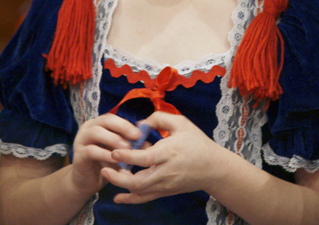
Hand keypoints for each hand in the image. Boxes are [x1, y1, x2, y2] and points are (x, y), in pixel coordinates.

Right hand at [70, 114, 141, 196]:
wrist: (86, 182)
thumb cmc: (105, 163)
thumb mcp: (119, 153)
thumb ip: (130, 146)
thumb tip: (148, 144)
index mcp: (98, 124)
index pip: (112, 118)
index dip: (126, 124)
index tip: (140, 133)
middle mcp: (88, 128)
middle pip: (105, 120)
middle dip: (122, 127)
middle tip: (135, 137)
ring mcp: (81, 140)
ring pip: (96, 132)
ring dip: (113, 139)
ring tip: (126, 149)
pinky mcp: (78, 155)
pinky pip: (91, 151)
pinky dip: (105, 154)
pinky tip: (115, 160)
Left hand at [100, 112, 221, 203]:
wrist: (213, 168)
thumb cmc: (197, 142)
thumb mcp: (181, 123)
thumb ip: (159, 118)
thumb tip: (139, 124)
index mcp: (169, 153)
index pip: (145, 158)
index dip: (127, 155)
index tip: (114, 150)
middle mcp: (165, 172)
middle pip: (138, 181)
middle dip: (118, 176)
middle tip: (105, 166)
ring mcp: (165, 185)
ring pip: (139, 191)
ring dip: (121, 185)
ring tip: (108, 174)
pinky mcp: (165, 192)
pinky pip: (145, 199)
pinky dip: (130, 199)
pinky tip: (118, 197)